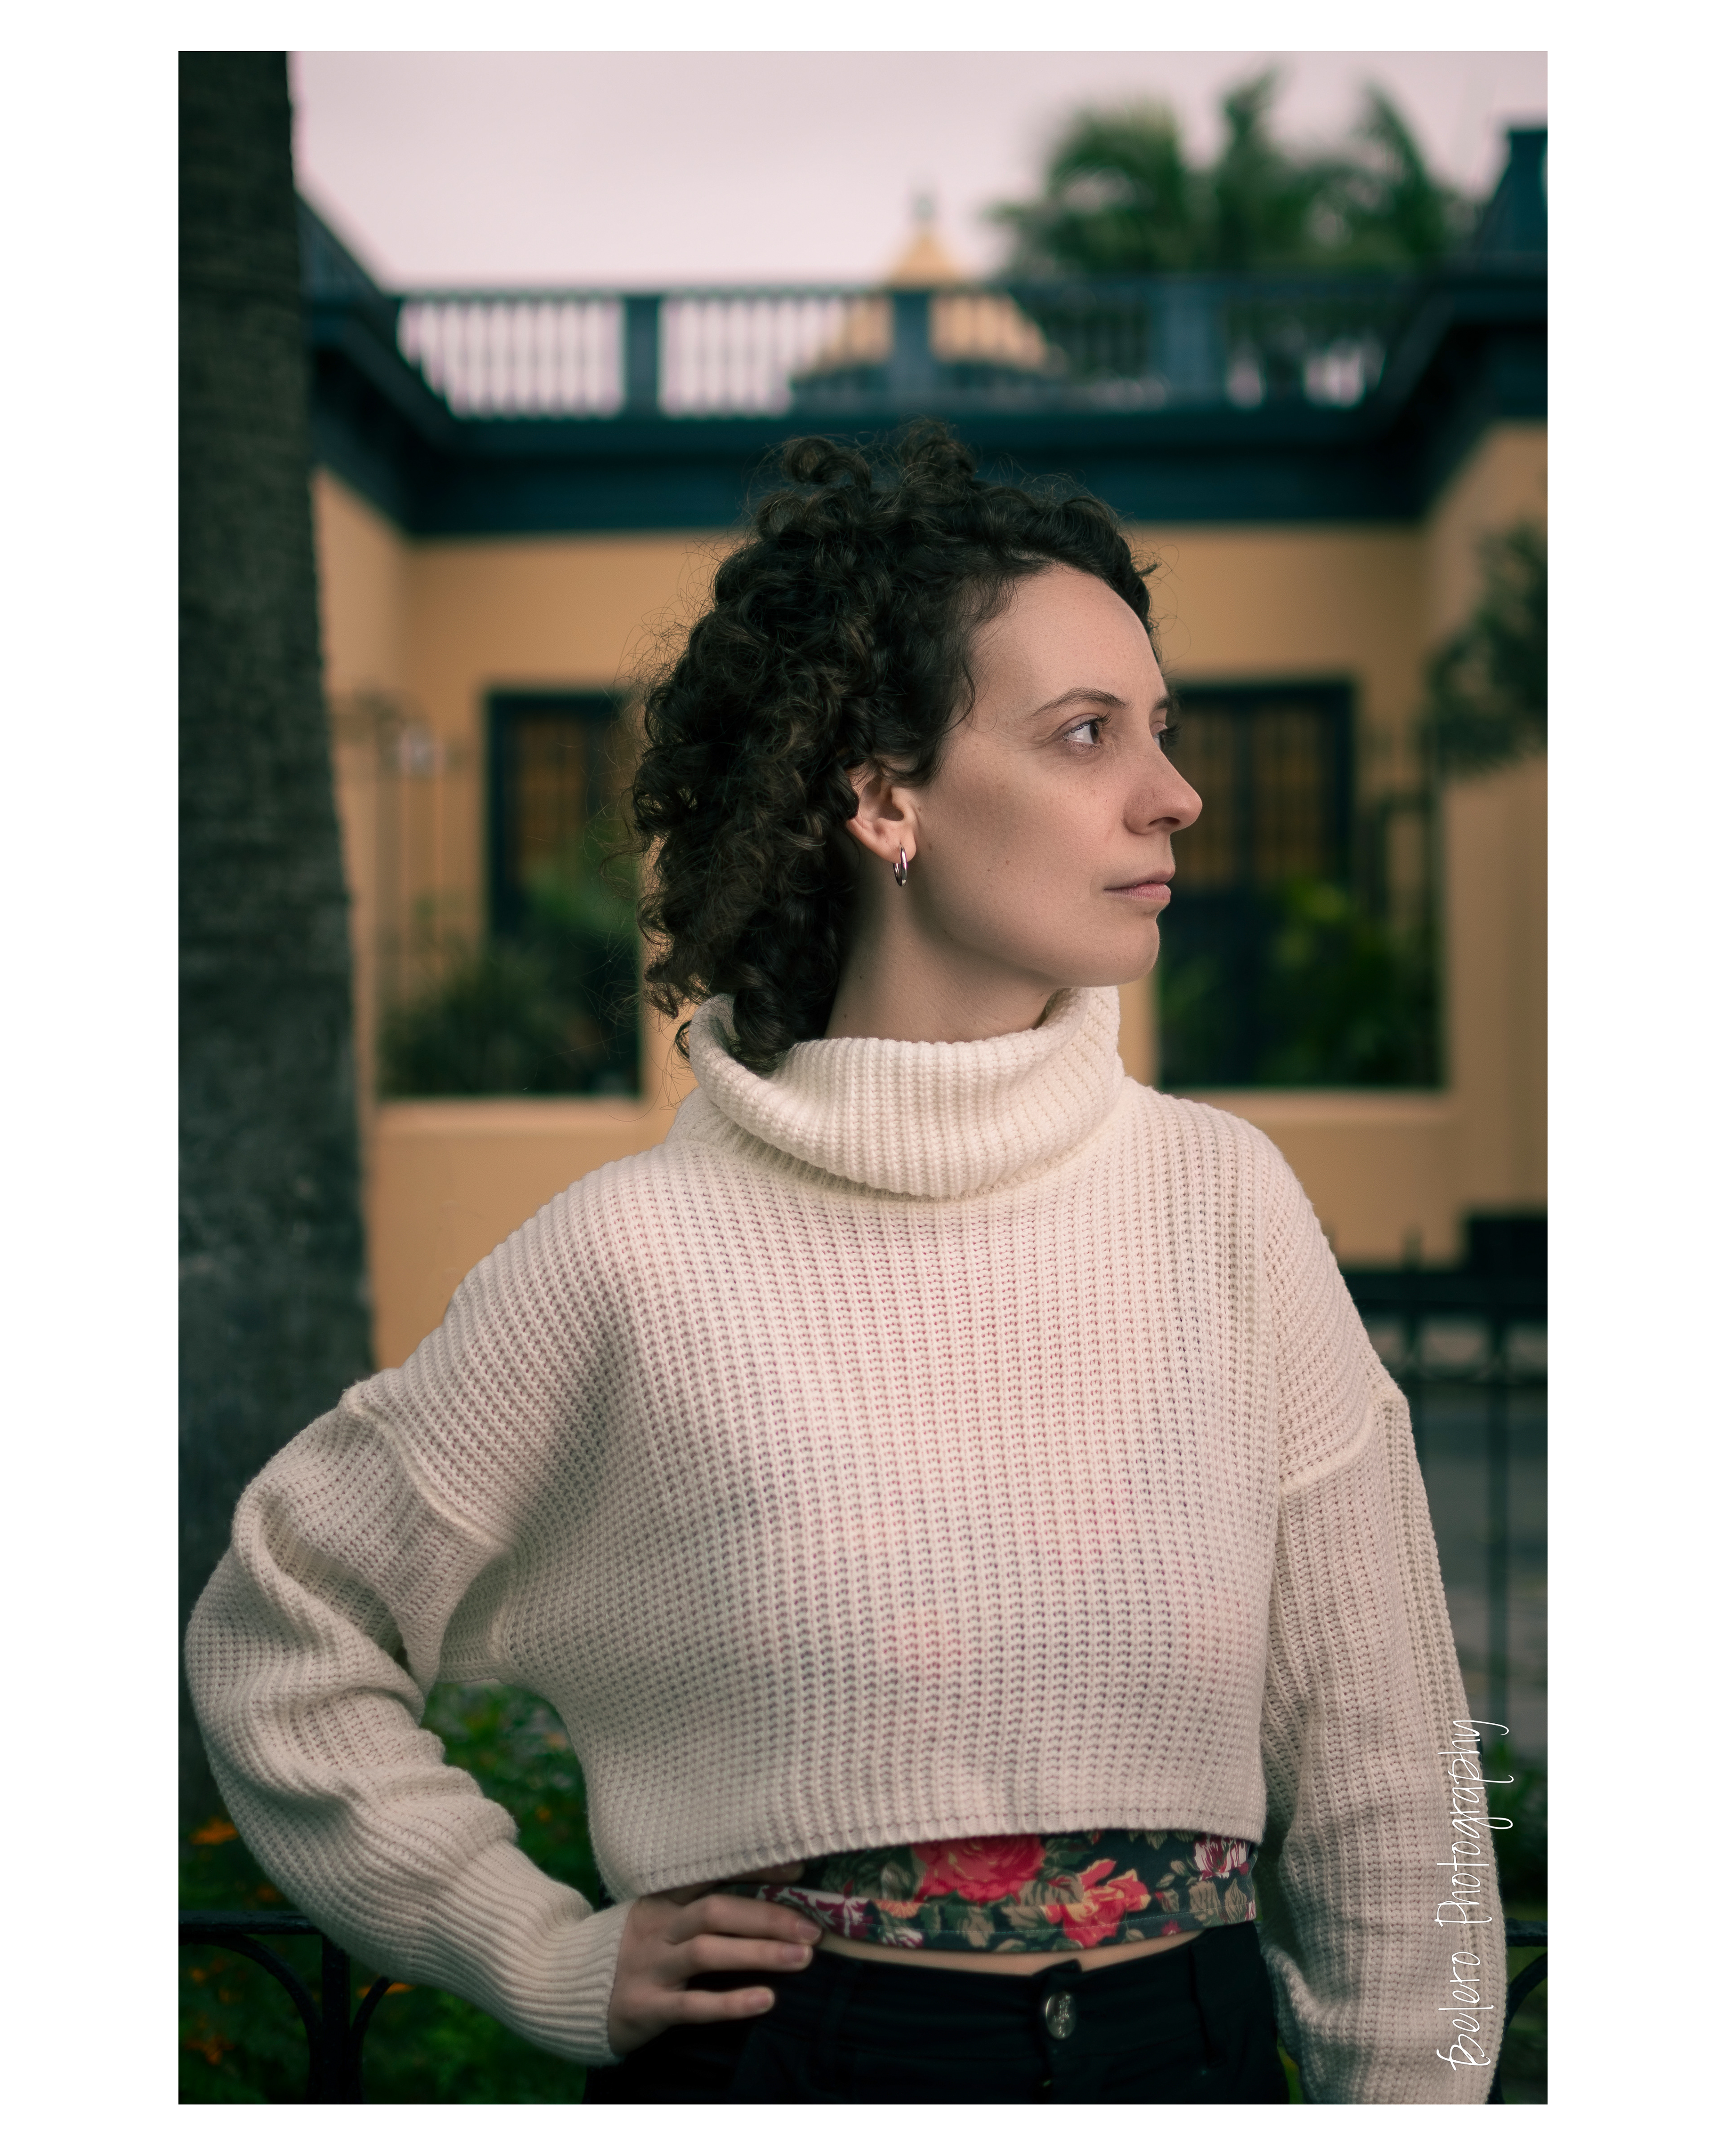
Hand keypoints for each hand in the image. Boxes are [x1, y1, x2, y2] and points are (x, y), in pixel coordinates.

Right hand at [605, 1862, 819, 2057]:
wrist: (563, 1987)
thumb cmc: (631, 1949)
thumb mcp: (656, 1917)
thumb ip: (696, 1907)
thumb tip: (767, 1898)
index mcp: (662, 1899)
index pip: (712, 1874)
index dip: (754, 1870)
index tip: (797, 1870)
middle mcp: (657, 1926)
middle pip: (716, 1911)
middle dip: (767, 1917)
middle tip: (812, 1928)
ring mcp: (649, 1966)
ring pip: (707, 1952)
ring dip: (759, 1953)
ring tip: (803, 1958)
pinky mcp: (646, 2006)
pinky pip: (692, 2004)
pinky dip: (731, 2002)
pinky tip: (766, 1999)